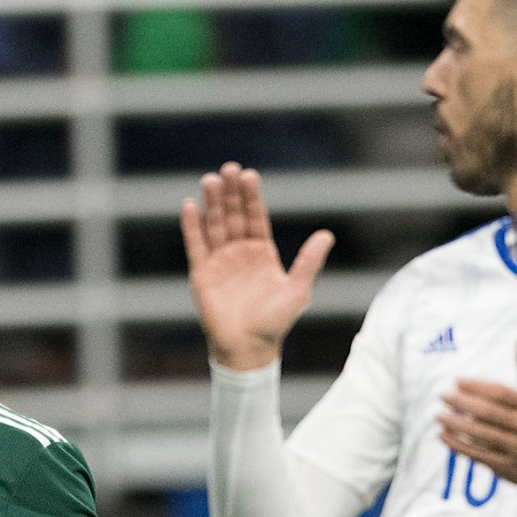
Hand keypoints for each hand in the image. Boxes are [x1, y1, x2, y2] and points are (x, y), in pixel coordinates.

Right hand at [180, 161, 333, 370]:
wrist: (248, 348)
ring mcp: (219, 260)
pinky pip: (195, 245)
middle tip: (229, 169)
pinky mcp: (201, 273)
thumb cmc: (275, 322)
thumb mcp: (297, 290)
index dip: (252, 197)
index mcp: (261, 251)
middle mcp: (239, 251)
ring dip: (212, 203)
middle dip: (231, 193)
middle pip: (233, 215)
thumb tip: (327, 235)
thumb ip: (309, 262)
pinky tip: (190, 206)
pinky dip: (192, 226)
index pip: (255, 217)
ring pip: (214, 224)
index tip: (249, 175)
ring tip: (210, 180)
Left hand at [439, 338, 516, 486]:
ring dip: (456, 425)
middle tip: (442, 395)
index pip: (500, 392)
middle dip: (462, 403)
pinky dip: (458, 446)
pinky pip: (478, 455)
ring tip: (438, 415)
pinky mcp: (507, 467)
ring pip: (480, 434)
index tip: (456, 380)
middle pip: (488, 412)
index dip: (476, 386)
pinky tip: (443, 435)